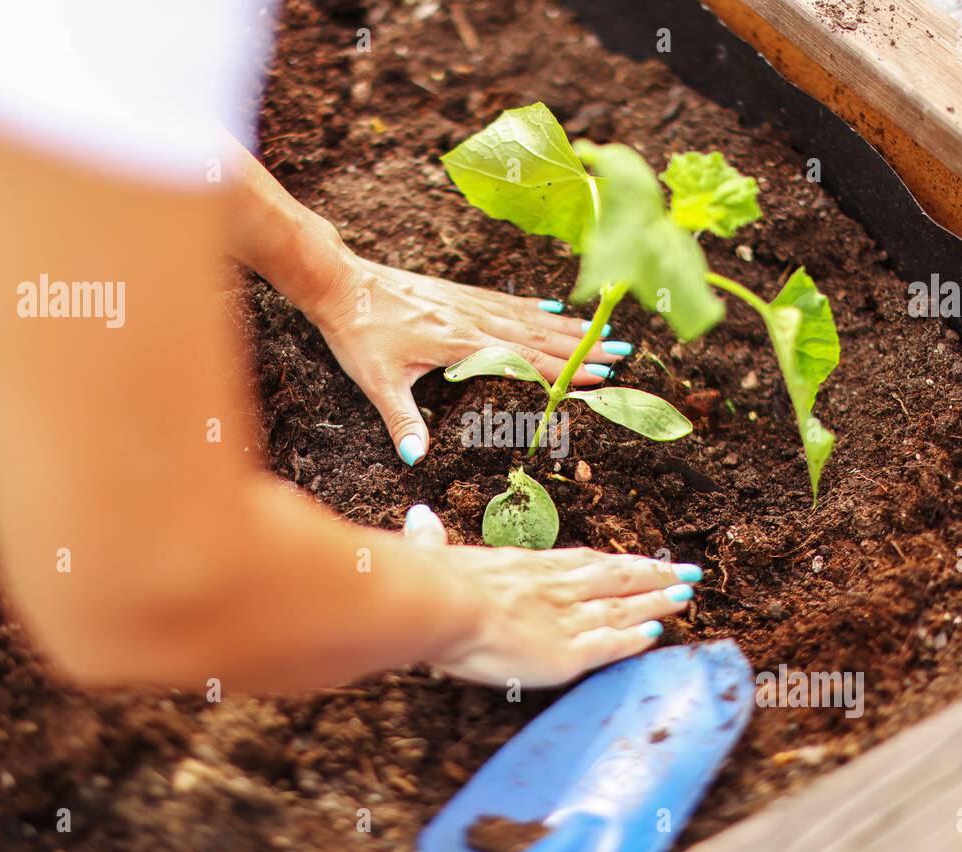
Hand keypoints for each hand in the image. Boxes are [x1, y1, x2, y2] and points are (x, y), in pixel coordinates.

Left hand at [306, 252, 634, 465]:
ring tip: (603, 332)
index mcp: (459, 343)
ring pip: (528, 317)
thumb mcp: (377, 382)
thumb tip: (416, 459)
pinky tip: (554, 310)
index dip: (562, 369)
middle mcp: (471, 320)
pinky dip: (534, 307)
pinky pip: (506, 303)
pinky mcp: (457, 295)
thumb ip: (401, 420)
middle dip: (582, 347)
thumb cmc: (357, 333)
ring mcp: (467, 304)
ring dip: (567, 327)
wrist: (339, 284)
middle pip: (538, 335)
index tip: (599, 376)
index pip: (523, 359)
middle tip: (622, 354)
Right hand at [401, 504, 700, 686]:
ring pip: (621, 608)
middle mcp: (555, 588)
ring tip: (686, 596)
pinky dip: (634, 640)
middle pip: (616, 578)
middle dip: (654, 575)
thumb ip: (431, 539)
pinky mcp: (567, 653)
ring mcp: (565, 619)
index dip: (617, 561)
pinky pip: (610, 646)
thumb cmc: (430, 581)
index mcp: (527, 567)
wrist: (440, 603)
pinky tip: (656, 636)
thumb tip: (417, 517)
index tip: (642, 559)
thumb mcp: (433, 553)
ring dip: (655, 602)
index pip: (584, 562)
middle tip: (689, 572)